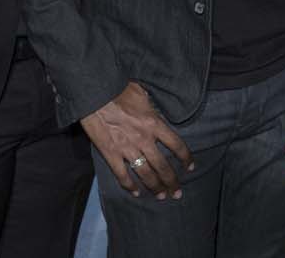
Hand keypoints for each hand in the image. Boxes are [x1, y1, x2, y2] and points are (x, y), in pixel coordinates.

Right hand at [80, 81, 194, 199]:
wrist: (94, 93)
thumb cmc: (118, 88)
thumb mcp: (142, 91)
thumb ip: (153, 103)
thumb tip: (161, 104)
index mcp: (153, 123)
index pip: (176, 145)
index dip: (186, 158)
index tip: (190, 167)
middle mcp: (143, 139)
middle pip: (163, 166)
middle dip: (172, 181)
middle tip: (177, 193)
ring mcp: (127, 148)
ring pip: (146, 174)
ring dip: (155, 187)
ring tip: (162, 196)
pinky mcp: (111, 154)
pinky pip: (122, 175)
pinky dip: (129, 186)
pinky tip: (135, 192)